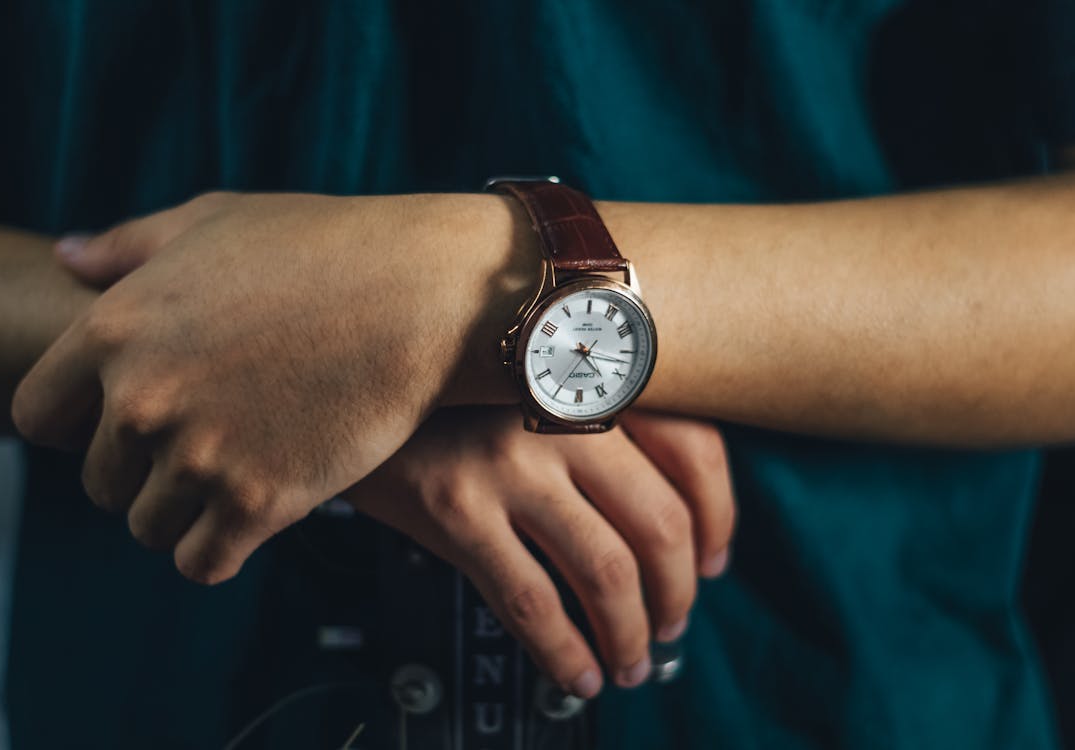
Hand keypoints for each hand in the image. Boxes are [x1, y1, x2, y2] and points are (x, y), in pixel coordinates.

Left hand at [13, 191, 536, 583]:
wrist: (424, 294)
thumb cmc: (325, 245)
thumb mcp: (215, 220)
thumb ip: (128, 246)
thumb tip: (64, 258)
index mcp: (115, 329)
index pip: (42, 417)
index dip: (81, 425)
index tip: (129, 423)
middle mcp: (144, 399)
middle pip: (102, 482)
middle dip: (144, 471)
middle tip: (205, 446)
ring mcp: (201, 456)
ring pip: (149, 528)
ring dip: (185, 513)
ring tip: (235, 477)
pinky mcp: (260, 502)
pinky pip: (201, 563)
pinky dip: (220, 548)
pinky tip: (254, 513)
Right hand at [344, 407, 734, 697]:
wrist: (355, 391)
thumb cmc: (456, 398)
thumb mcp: (540, 385)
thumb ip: (605, 424)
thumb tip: (675, 522)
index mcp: (593, 377)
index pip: (696, 449)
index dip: (718, 519)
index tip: (714, 562)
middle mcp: (559, 412)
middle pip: (659, 522)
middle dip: (679, 593)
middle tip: (673, 625)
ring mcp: (508, 462)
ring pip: (604, 571)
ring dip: (630, 635)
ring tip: (629, 662)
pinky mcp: (456, 510)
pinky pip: (530, 602)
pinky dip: (565, 653)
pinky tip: (577, 673)